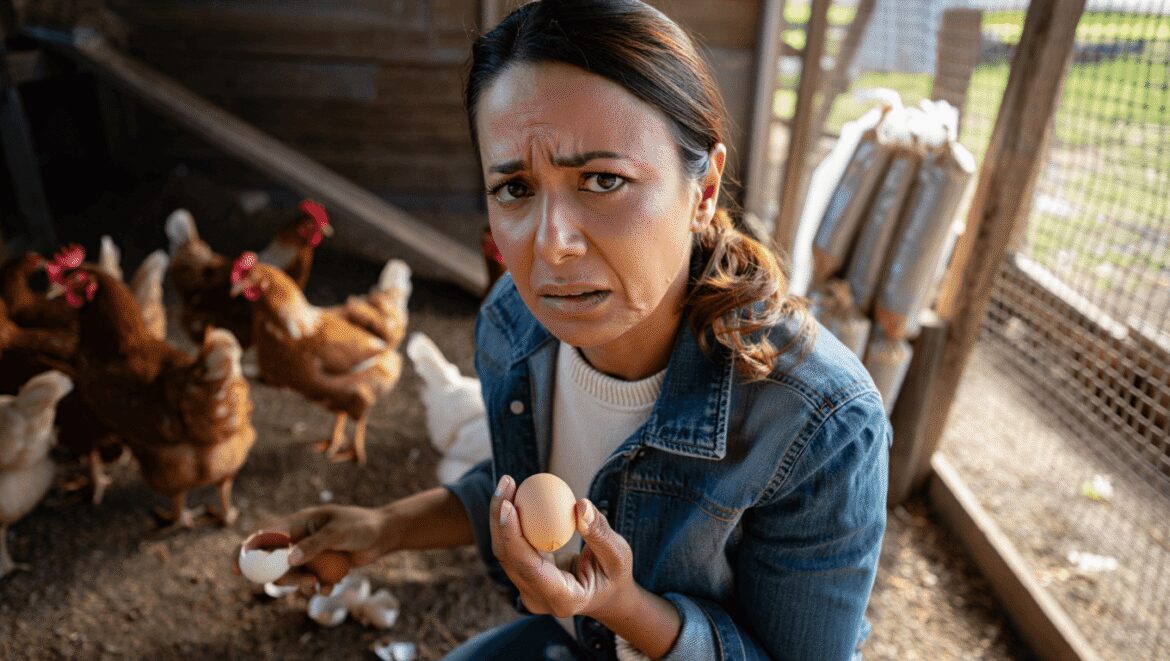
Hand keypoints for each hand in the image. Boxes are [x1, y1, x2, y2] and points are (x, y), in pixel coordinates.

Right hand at [232, 504, 397, 593]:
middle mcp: (300, 538)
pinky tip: (331, 586)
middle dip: (283, 577)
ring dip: (300, 583)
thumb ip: (314, 545)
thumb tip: (289, 559)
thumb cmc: (361, 525)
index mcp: (298, 522)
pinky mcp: (322, 566)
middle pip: (274, 562)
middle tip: (304, 582)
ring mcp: (309, 553)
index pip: (264, 534)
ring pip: (291, 575)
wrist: (383, 534)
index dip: (246, 551)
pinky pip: (309, 581)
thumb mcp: (338, 532)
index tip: (237, 569)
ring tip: (318, 582)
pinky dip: (318, 586)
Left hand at [490, 475, 635, 619]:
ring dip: (500, 515)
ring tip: (508, 481)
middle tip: (507, 482)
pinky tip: (514, 494)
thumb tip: (580, 504)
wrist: (606, 596)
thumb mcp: (618, 555)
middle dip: (500, 518)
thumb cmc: (615, 575)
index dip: (513, 537)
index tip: (509, 505)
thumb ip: (600, 533)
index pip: (529, 568)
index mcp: (563, 599)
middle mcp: (538, 599)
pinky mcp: (525, 577)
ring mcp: (528, 589)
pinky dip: (510, 520)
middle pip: (508, 558)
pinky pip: (511, 546)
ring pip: (504, 551)